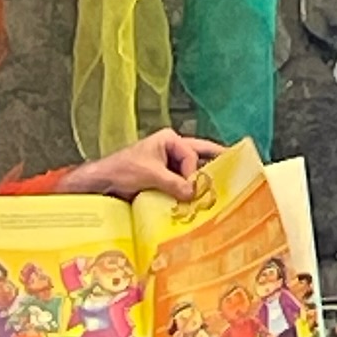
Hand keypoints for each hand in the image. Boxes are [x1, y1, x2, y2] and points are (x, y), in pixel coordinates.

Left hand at [60, 129, 222, 201]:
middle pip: (199, 155)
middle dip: (214, 163)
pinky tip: (200, 196)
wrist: (101, 184)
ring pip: (192, 170)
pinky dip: (190, 188)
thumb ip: (173, 183)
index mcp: (169, 140)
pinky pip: (183, 182)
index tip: (192, 187)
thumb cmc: (121, 171)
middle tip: (235, 168)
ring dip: (200, 180)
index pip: (191, 154)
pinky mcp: (164, 178)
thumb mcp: (150, 175)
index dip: (193, 171)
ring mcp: (168, 163)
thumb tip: (193, 193)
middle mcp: (171, 149)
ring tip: (218, 188)